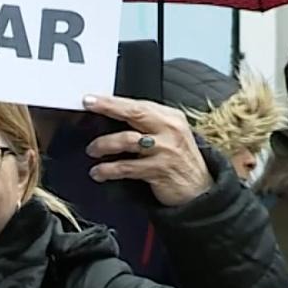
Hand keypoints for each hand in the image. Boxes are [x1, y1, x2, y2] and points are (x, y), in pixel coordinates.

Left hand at [82, 95, 212, 205]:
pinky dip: (108, 170)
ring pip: (127, 140)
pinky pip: (127, 167)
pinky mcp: (159, 170)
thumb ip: (148, 124)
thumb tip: (113, 116)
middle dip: (108, 108)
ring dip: (104, 144)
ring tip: (92, 150)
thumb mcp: (169, 135)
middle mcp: (169, 130)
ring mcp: (165, 150)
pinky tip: (98, 172)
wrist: (199, 189)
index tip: (92, 98)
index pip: (139, 104)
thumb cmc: (178, 160)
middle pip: (135, 113)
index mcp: (171, 117)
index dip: (113, 101)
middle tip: (88, 106)